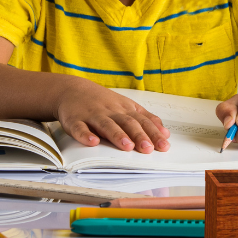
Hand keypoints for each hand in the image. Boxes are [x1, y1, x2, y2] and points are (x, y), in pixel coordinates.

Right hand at [56, 82, 170, 152]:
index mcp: (125, 109)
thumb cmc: (102, 102)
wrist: (72, 89)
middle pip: (127, 123)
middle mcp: (111, 111)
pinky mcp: (74, 120)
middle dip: (139, 135)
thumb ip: (145, 118)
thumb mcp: (126, 106)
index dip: (154, 133)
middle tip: (148, 148)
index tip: (164, 145)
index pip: (142, 121)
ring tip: (127, 146)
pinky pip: (79, 128)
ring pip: (107, 125)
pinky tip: (92, 142)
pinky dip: (86, 135)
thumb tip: (165, 133)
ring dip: (117, 135)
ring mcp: (92, 115)